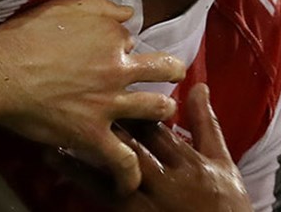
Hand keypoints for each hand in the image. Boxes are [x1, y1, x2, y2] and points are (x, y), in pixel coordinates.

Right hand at [0, 0, 186, 193]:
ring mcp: (109, 105)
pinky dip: (130, 173)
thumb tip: (128, 13)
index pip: (132, 40)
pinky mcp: (93, 135)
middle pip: (163, 70)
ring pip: (156, 110)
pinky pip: (122, 159)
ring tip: (162, 117)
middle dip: (170, 72)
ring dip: (163, 112)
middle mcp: (118, 69)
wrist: (1, 73)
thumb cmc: (27, 36)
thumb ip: (103, 7)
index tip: (115, 52)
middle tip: (169, 76)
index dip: (124, 47)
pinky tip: (133, 181)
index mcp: (112, 37)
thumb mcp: (68, 7)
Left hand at [51, 84, 248, 210]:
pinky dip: (80, 178)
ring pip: (110, 171)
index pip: (156, 127)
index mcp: (188, 162)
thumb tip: (198, 86)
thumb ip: (205, 124)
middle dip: (104, 122)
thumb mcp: (221, 160)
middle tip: (75, 95)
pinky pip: (103, 196)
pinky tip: (60, 162)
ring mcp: (148, 203)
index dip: (133, 105)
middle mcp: (166, 180)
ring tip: (54, 130)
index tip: (111, 81)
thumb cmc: (226, 200)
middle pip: (131, 145)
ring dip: (83, 149)